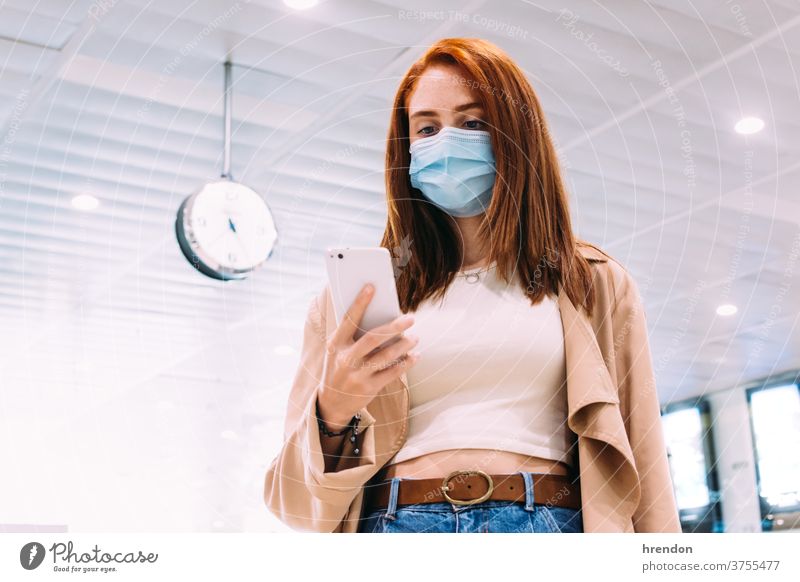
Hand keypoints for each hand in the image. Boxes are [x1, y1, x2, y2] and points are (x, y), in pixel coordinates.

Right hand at [317, 283, 418, 429]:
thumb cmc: (339, 367)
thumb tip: (382, 315)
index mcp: (335, 344)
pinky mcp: (368, 388)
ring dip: (404, 345)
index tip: (372, 287)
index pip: (348, 320)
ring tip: (415, 337)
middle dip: (394, 327)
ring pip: (385, 356)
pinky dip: (405, 363)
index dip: (360, 302)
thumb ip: (354, 335)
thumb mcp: (338, 350)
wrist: (332, 402)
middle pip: (372, 339)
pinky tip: (415, 355)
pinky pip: (391, 373)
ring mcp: (357, 375)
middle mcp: (345, 359)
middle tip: (411, 318)